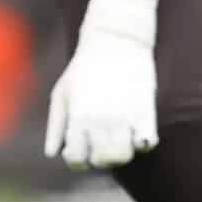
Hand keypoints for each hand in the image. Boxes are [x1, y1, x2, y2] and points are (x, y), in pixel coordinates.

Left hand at [45, 0, 161, 168]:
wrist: (115, 40)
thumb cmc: (84, 69)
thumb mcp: (62, 93)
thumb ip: (56, 125)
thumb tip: (53, 154)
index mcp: (77, 117)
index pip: (76, 159)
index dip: (78, 159)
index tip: (81, 149)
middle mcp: (100, 120)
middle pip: (102, 161)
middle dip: (100, 159)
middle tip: (101, 145)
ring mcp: (124, 117)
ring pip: (124, 156)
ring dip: (121, 153)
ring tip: (119, 140)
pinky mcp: (146, 111)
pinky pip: (148, 143)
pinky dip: (143, 143)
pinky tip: (138, 133)